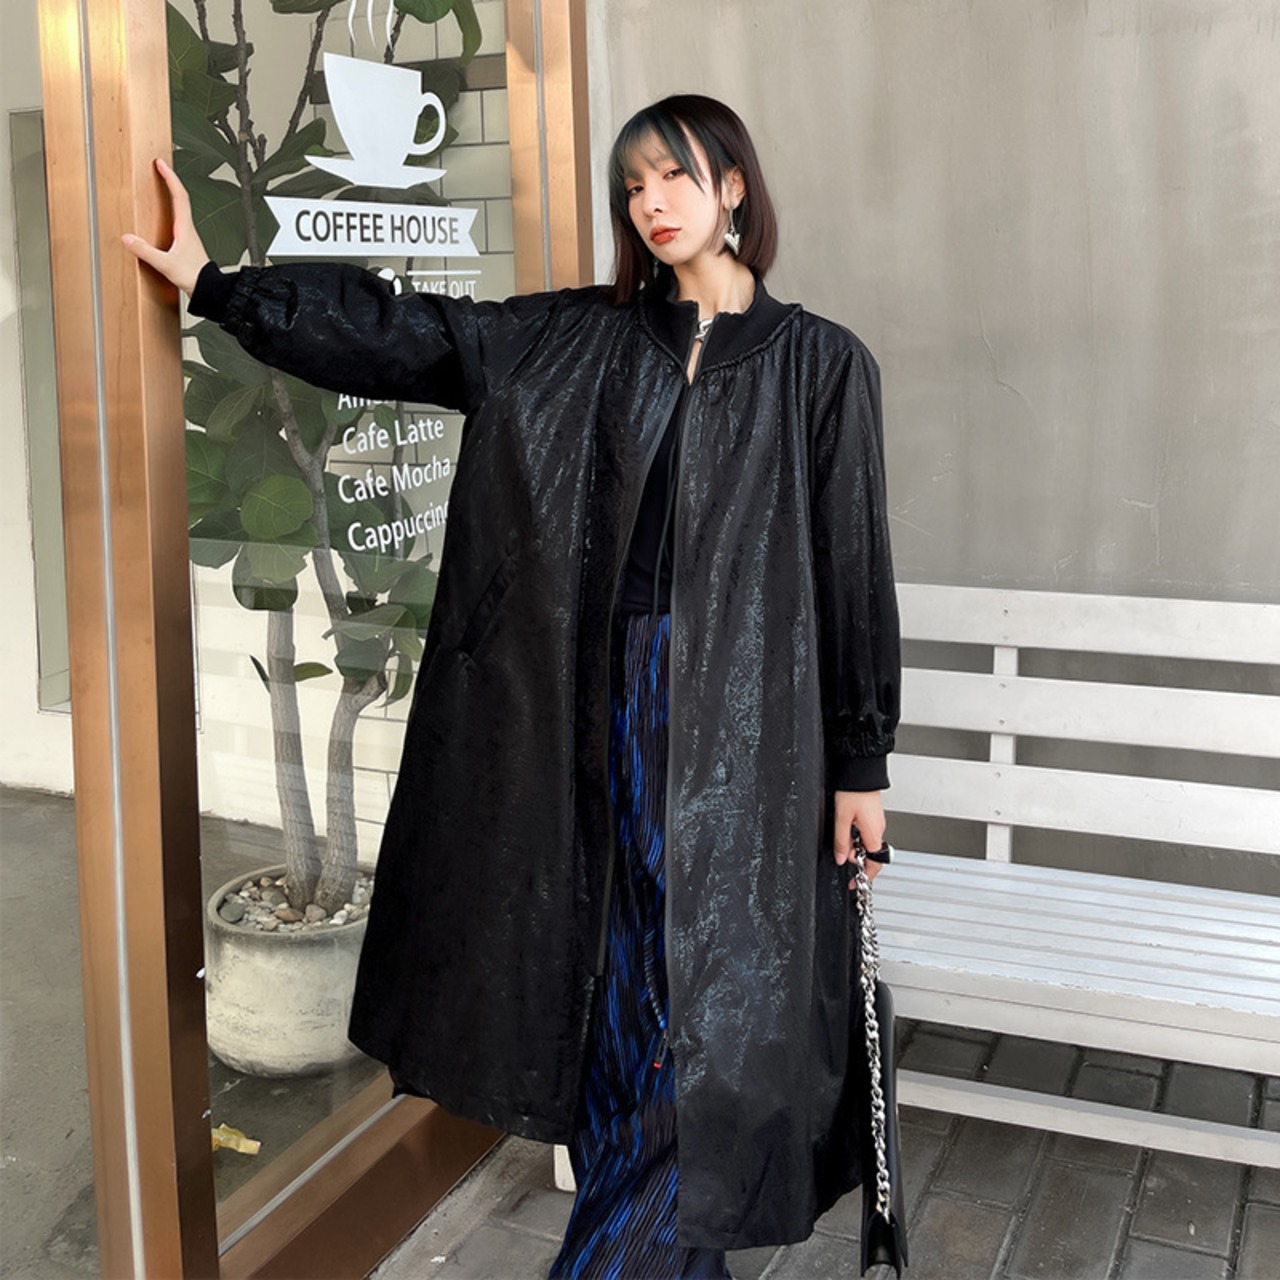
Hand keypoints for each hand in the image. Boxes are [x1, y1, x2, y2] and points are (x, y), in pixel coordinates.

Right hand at [121, 157, 209, 295]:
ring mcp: (189, 238)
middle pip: (181, 198)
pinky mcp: (186, 246)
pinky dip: (170, 212)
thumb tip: (128, 239)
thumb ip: (146, 252)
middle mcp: (189, 230)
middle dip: (170, 181)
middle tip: (160, 168)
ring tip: (161, 186)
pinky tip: (163, 218)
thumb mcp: (167, 264)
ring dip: (172, 195)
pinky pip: (177, 222)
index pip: (179, 196)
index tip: (161, 164)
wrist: (211, 292)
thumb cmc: (195, 278)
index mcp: (185, 229)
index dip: (170, 178)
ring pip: (180, 210)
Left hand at [833, 789, 885, 888]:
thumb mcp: (841, 819)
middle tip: (841, 848)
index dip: (865, 875)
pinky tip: (847, 823)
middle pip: (869, 853)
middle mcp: (879, 829)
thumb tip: (841, 859)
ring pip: (867, 841)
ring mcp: (877, 821)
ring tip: (843, 829)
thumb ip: (841, 841)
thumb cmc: (853, 791)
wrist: (861, 772)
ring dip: (855, 843)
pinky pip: (867, 831)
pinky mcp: (873, 814)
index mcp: (873, 833)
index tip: (854, 882)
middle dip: (855, 855)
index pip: (874, 863)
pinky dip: (857, 833)